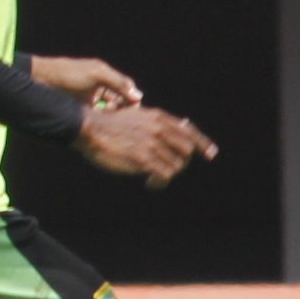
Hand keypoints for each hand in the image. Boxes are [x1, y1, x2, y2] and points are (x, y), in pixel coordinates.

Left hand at [29, 54, 141, 110]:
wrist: (41, 80)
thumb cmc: (69, 73)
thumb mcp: (96, 74)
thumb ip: (118, 83)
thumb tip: (138, 96)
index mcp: (105, 76)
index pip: (126, 89)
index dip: (131, 99)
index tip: (134, 109)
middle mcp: (99, 88)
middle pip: (119, 102)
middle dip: (122, 110)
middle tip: (122, 118)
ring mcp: (90, 100)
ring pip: (109, 112)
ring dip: (112, 117)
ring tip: (109, 121)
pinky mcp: (81, 110)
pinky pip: (97, 118)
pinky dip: (100, 121)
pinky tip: (100, 125)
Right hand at [74, 103, 217, 184]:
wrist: (89, 129)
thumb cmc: (110, 124)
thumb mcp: (138, 115)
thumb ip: (159, 122)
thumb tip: (183, 125)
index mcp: (159, 118)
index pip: (189, 132)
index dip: (203, 144)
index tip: (210, 154)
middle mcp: (159, 130)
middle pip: (186, 150)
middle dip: (181, 162)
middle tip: (167, 169)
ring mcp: (151, 144)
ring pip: (176, 165)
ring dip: (168, 175)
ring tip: (155, 179)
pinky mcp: (142, 159)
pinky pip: (164, 175)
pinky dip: (161, 182)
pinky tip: (151, 183)